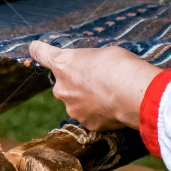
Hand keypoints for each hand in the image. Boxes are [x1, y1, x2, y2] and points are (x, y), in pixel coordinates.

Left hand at [29, 41, 161, 130]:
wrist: (135, 93)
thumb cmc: (120, 66)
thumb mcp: (102, 54)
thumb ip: (88, 62)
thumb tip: (92, 69)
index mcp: (62, 64)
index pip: (41, 53)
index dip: (38, 50)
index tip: (35, 48)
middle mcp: (61, 87)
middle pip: (64, 83)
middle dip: (77, 81)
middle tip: (99, 78)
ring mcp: (72, 107)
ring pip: (76, 101)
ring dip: (88, 98)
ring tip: (110, 94)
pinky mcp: (86, 123)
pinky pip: (90, 115)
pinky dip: (99, 112)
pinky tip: (114, 106)